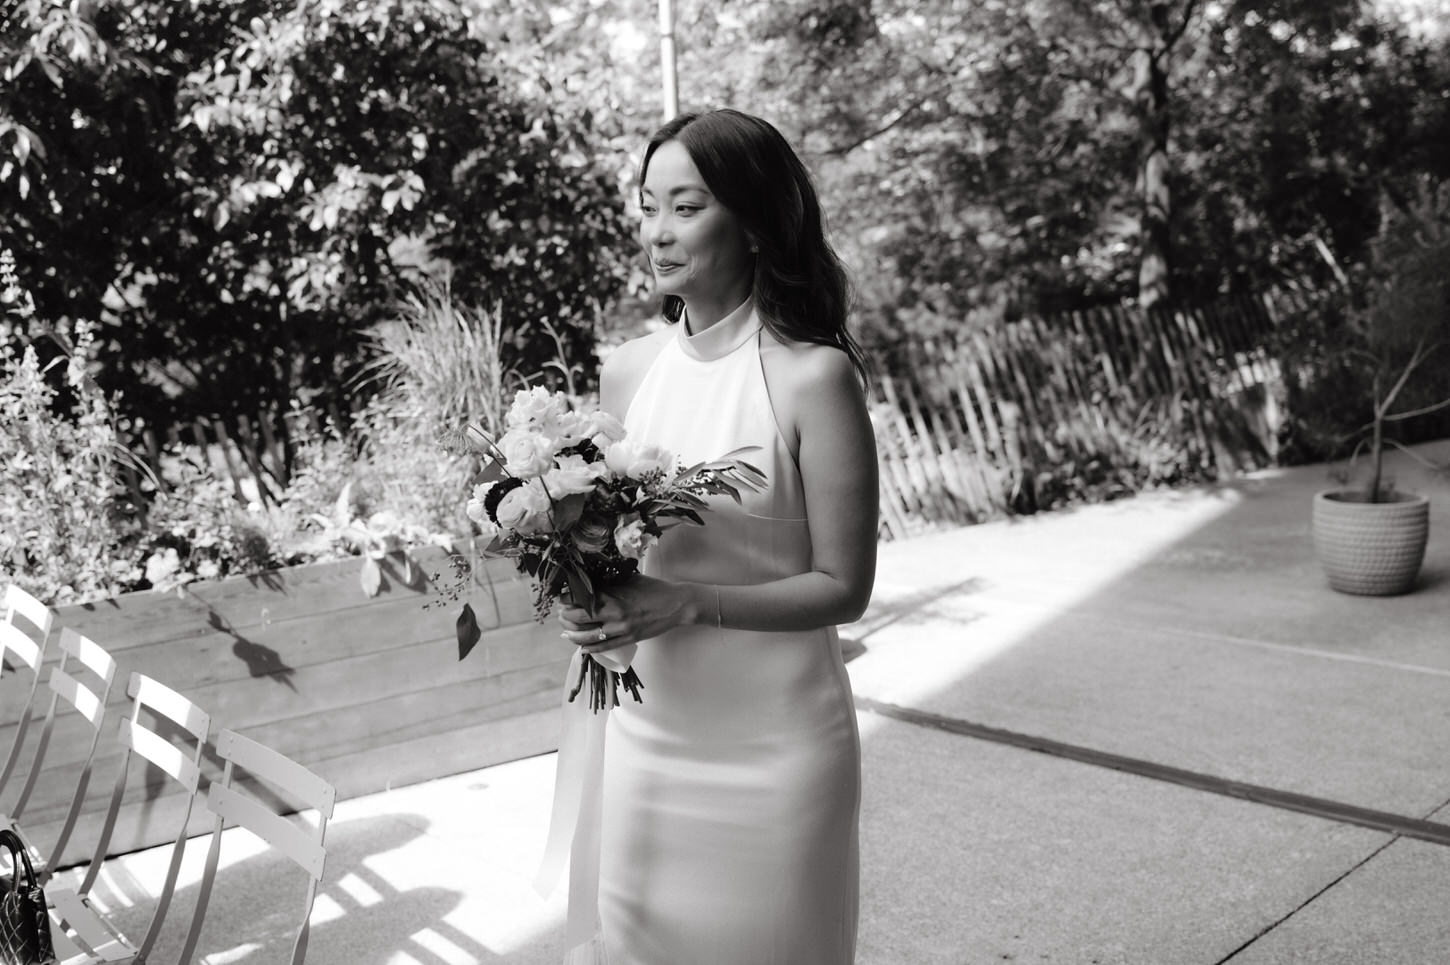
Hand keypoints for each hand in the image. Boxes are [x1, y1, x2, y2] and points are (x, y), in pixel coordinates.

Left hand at [558, 575, 696, 653]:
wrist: (677, 604)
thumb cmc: (654, 589)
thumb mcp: (630, 580)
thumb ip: (610, 582)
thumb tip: (591, 580)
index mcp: (614, 596)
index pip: (582, 600)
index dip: (567, 600)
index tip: (561, 597)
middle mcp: (615, 615)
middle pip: (580, 619)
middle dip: (566, 617)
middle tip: (561, 614)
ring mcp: (622, 630)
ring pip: (589, 637)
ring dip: (574, 635)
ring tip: (566, 632)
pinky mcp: (629, 640)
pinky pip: (605, 648)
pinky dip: (590, 649)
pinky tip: (582, 648)